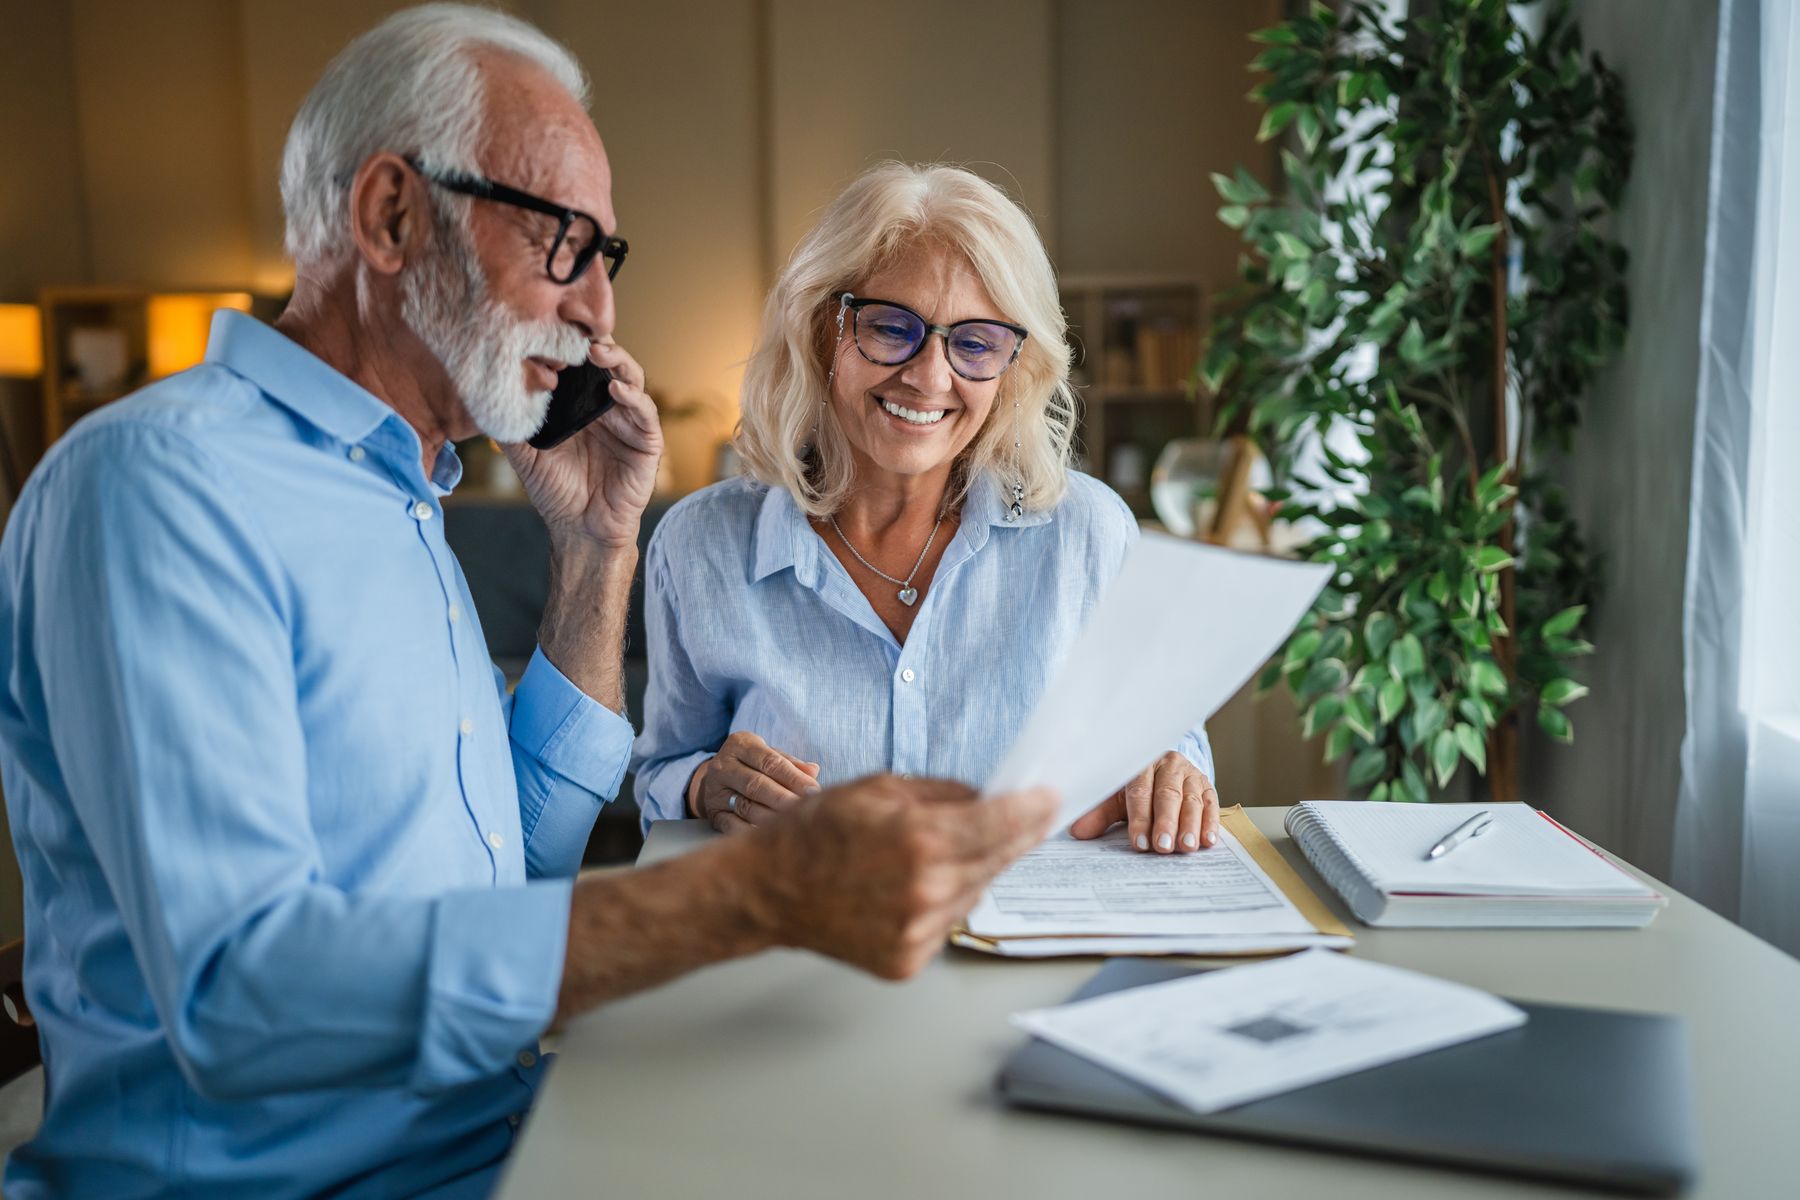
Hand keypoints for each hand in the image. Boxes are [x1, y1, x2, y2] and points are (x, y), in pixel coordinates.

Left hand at [503, 339, 661, 550]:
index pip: (582, 363)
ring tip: (598, 353)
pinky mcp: (647, 442)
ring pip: (632, 379)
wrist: (579, 529)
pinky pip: (645, 413)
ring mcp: (630, 422)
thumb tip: (483, 393)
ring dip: (618, 362)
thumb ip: (510, 425)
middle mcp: (608, 407)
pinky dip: (633, 398)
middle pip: (610, 362)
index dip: (573, 342)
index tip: (556, 322)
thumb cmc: (555, 491)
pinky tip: (616, 389)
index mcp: (582, 404)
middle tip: (579, 333)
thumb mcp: (525, 454)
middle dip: (597, 343)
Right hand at [690, 732, 820, 829]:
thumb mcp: (768, 755)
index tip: (813, 791)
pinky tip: (769, 835)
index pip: (770, 761)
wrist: (715, 779)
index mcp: (740, 745)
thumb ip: (791, 764)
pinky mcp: (712, 813)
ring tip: (792, 823)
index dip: (793, 777)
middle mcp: (723, 766)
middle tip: (804, 809)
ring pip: (746, 806)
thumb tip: (813, 771)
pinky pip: (732, 825)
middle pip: (756, 784)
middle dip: (783, 798)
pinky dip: (751, 832)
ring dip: (771, 817)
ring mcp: (715, 791)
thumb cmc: (752, 766)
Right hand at [748, 775, 1057, 979]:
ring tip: (941, 851)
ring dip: (975, 869)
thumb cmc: (813, 833)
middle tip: (1028, 818)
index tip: (1050, 799)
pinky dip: (945, 900)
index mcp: (919, 839)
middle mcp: (925, 890)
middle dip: (1014, 836)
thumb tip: (988, 797)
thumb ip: (941, 793)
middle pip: (998, 860)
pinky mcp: (908, 960)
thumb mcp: (878, 788)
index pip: (1002, 825)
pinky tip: (915, 885)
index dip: (1033, 810)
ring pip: (976, 893)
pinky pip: (948, 922)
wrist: (766, 891)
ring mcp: (918, 931)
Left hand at [1068, 751, 1219, 852]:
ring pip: (1191, 801)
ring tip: (1186, 847)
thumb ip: (1100, 814)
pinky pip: (1211, 805)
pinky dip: (1210, 823)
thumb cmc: (1137, 789)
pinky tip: (1207, 841)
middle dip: (1166, 823)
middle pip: (1168, 795)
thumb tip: (1078, 831)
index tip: (1138, 842)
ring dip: (1190, 826)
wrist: (1164, 771)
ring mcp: (1191, 775)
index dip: (1139, 818)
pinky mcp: (1207, 787)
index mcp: (1142, 765)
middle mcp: (1169, 766)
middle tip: (1163, 847)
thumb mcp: (1117, 799)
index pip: (1139, 791)